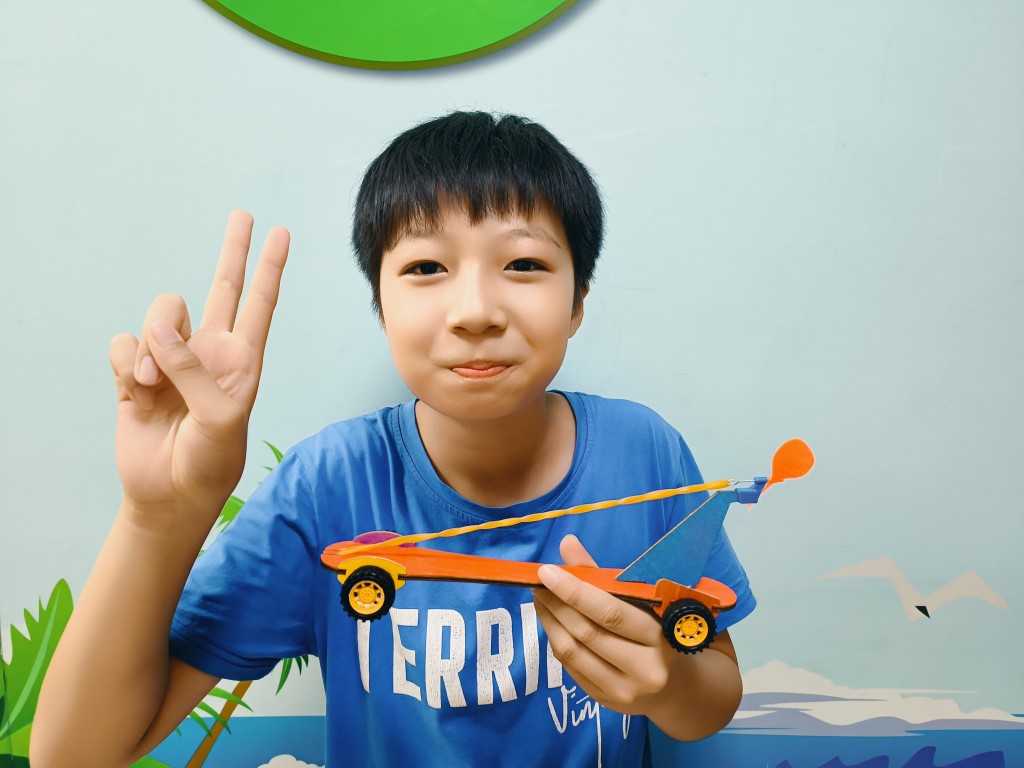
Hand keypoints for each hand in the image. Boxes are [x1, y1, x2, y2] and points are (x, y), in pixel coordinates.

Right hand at [109, 211, 288, 519]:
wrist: (170, 494)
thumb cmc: (210, 460)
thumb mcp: (218, 418)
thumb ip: (193, 371)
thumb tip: (158, 332)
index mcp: (242, 360)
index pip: (260, 304)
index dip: (270, 268)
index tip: (282, 233)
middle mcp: (210, 352)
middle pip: (221, 288)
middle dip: (233, 251)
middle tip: (243, 215)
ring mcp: (172, 359)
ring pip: (161, 314)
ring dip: (152, 343)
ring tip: (151, 382)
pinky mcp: (134, 372)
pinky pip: (123, 343)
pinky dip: (125, 361)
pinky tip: (133, 387)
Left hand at [533, 534, 678, 716]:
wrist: (675, 687)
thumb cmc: (656, 633)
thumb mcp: (642, 603)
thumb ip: (602, 575)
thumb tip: (567, 544)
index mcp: (659, 636)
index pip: (609, 613)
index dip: (574, 591)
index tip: (546, 572)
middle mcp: (644, 668)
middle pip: (587, 633)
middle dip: (556, 604)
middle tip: (537, 583)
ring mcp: (624, 690)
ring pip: (572, 652)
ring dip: (550, 622)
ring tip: (540, 599)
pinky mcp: (606, 701)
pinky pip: (570, 668)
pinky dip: (556, 641)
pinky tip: (552, 623)